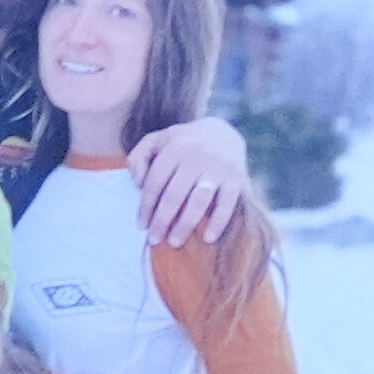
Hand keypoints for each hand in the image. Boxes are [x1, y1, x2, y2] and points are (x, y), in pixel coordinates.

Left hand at [131, 116, 252, 247]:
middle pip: (174, 196)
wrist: (223, 132)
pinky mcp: (236, 177)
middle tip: (154, 239)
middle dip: (162, 221)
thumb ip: (138, 158)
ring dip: (184, 225)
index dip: (146, 206)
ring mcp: (218, 167)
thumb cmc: (181, 143)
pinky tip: (208, 238)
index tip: (142, 225)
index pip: (155, 183)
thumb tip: (138, 184)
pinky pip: (227, 204)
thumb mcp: (156, 140)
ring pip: (198, 202)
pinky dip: (218, 222)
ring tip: (174, 241)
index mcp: (174, 147)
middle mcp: (196, 156)